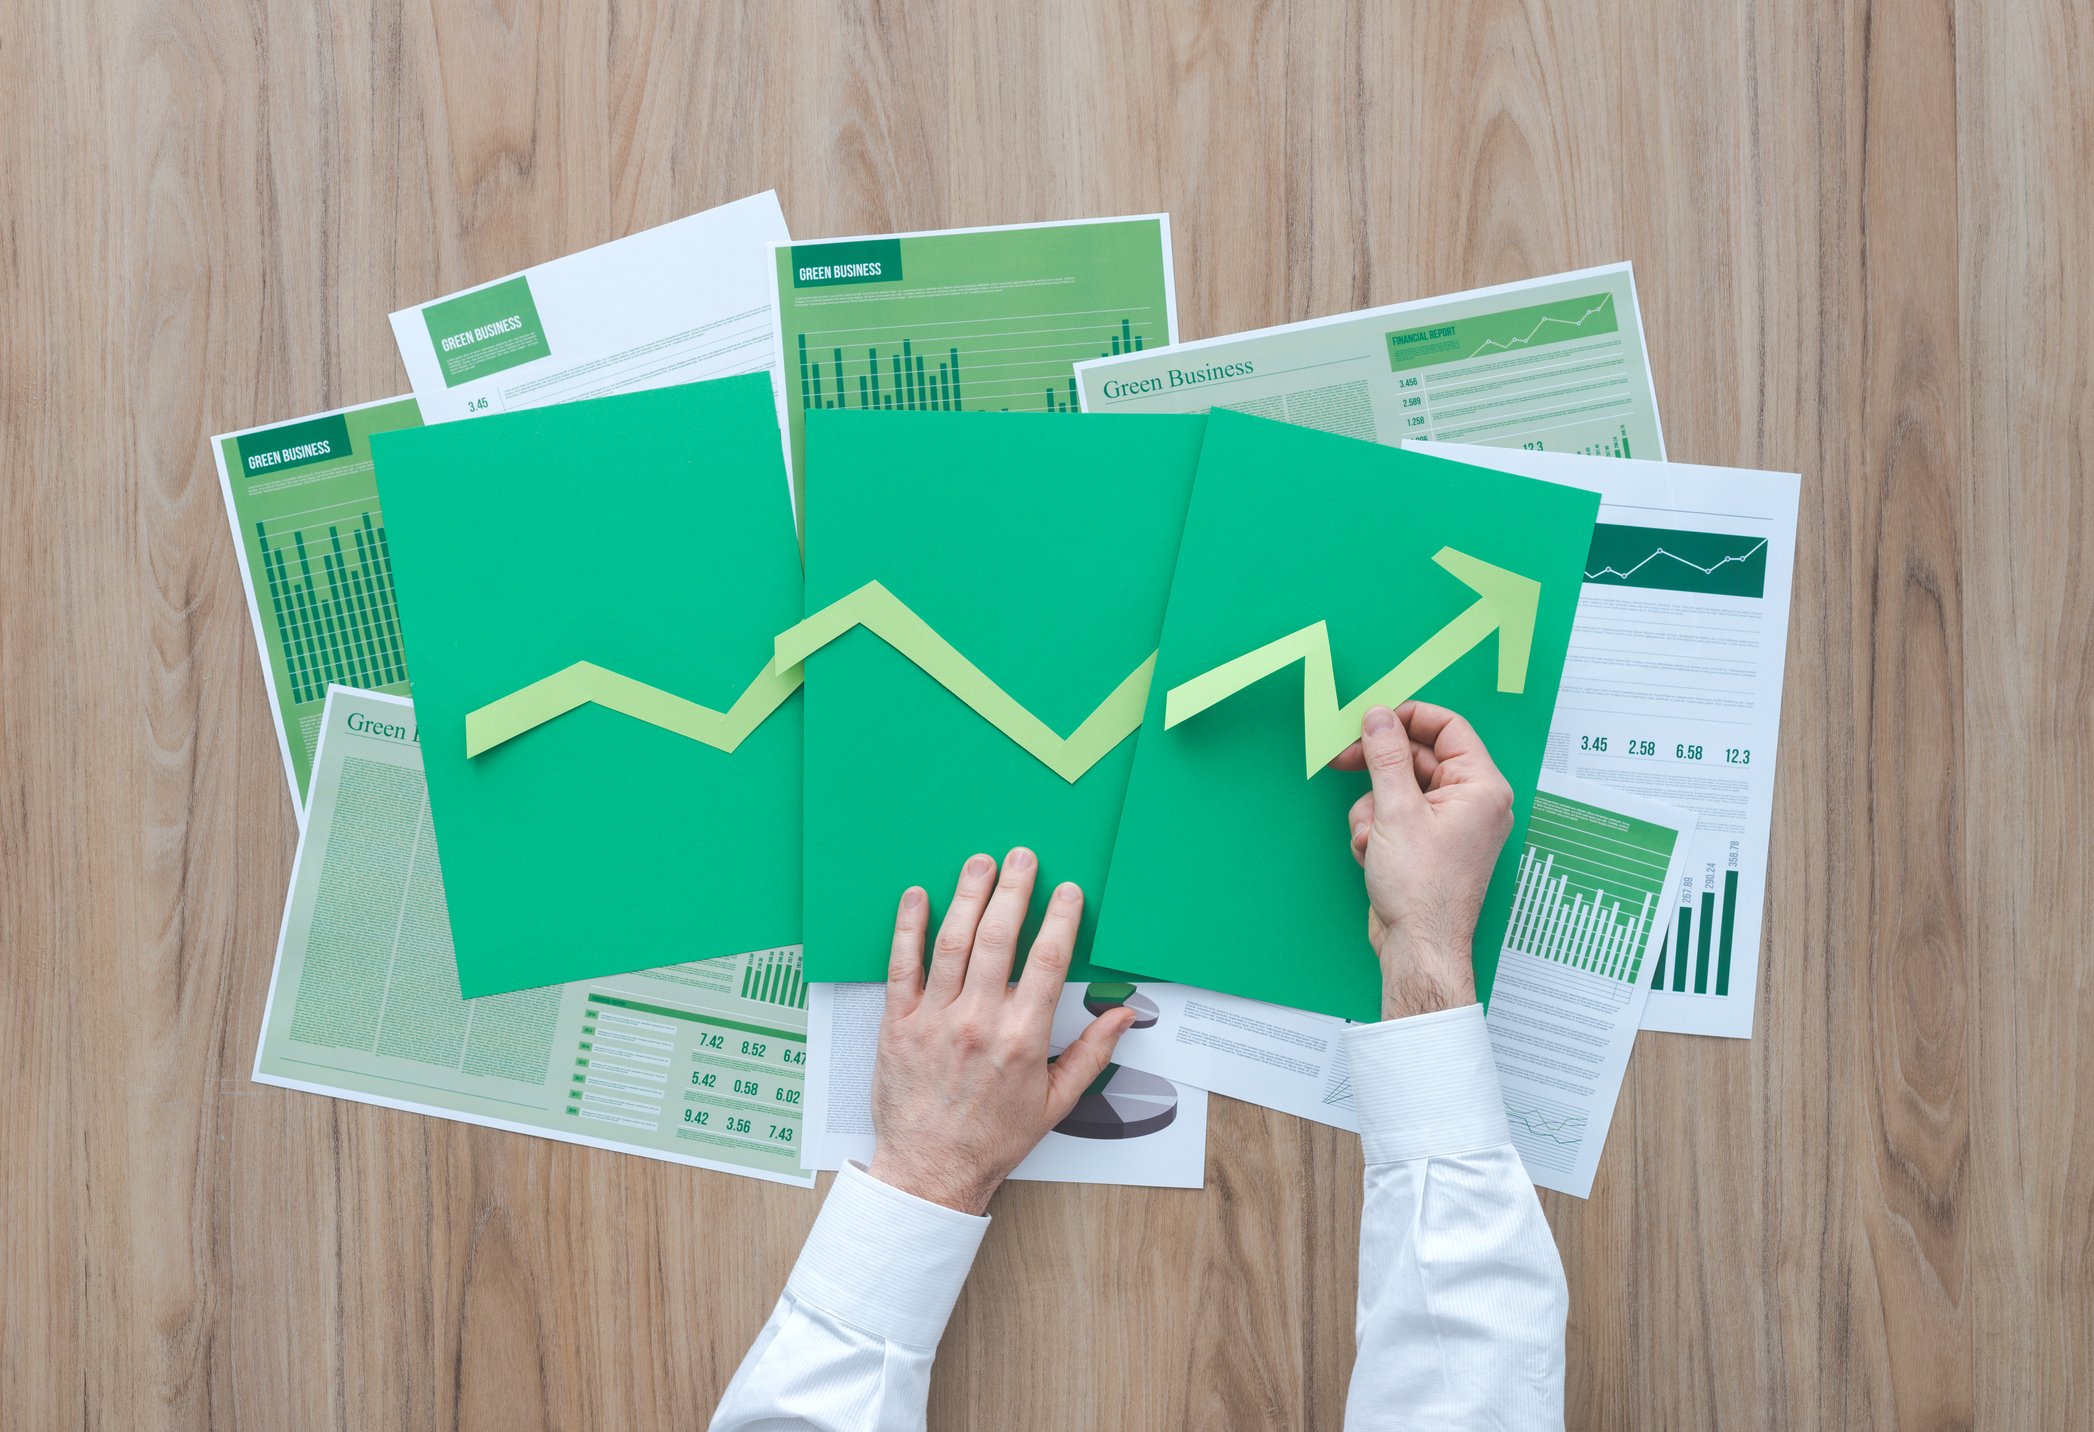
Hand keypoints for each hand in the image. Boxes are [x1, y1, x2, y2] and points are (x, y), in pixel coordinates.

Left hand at [868, 849, 1135, 1214]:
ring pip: (953, 942)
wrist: (930, 1170)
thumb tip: (1124, 1015)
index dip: (1061, 918)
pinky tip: (916, 896)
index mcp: (1022, 1039)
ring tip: (980, 863)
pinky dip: (908, 927)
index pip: (1049, 961)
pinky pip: (902, 966)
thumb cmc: (993, 1138)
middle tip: (1022, 856)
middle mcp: (978, 1022)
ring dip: (968, 895)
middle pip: (1000, 938)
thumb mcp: (1056, 1102)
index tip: (1069, 891)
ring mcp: (935, 1020)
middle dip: (1015, 890)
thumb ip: (1092, 1052)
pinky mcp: (897, 1024)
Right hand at [1331, 702, 1514, 1019]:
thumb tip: (1379, 717)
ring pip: (1400, 788)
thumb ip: (1386, 757)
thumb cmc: (1422, 890)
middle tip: (1343, 760)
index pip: (1448, 728)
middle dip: (1379, 770)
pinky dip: (1377, 829)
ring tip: (1370, 836)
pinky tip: (1372, 853)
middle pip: (1418, 758)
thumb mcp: (1395, 811)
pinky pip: (1397, 815)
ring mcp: (1451, 825)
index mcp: (1481, 787)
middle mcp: (1472, 803)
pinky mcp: (1429, 844)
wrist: (1418, 948)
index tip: (1373, 720)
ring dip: (1373, 808)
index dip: (1408, 718)